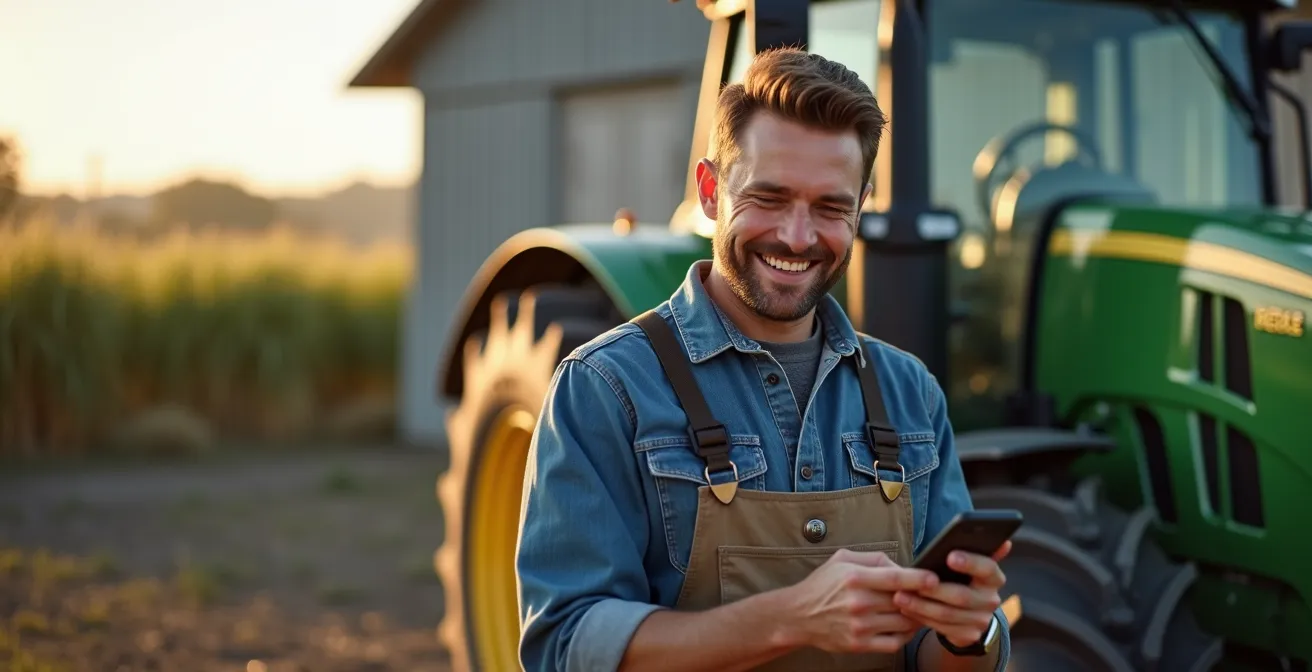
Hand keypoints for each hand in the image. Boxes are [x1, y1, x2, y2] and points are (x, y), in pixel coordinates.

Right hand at [781, 548, 940, 654]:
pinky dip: (905, 635)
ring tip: (919, 610)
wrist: (798, 616)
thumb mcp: (842, 559)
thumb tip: (902, 566)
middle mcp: (858, 602)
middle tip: (931, 595)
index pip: (895, 578)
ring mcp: (860, 626)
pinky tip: (904, 626)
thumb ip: (874, 558)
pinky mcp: (860, 644)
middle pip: (904, 601)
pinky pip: (895, 642)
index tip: (935, 579)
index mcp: (855, 577)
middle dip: (921, 598)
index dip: (918, 579)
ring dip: (916, 617)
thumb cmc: (823, 585)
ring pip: (903, 623)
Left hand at [893, 540, 1010, 647]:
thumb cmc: (960, 577)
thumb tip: (1002, 541)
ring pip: (948, 614)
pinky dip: (922, 618)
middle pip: (962, 596)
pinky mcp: (969, 634)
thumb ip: (974, 550)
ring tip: (899, 596)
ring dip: (921, 606)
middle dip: (934, 590)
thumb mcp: (967, 563)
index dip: (970, 562)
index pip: (987, 568)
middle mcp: (991, 600)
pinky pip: (942, 628)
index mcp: (993, 577)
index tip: (949, 556)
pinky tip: (906, 610)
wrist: (967, 612)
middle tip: (912, 583)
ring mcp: (981, 620)